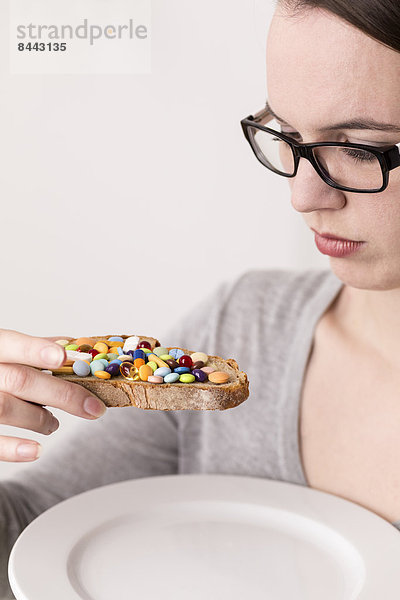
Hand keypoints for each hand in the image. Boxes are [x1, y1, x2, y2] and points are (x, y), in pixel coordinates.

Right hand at [0, 329, 106, 461]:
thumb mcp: (0, 353)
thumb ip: (29, 350)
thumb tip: (73, 345)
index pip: (10, 343)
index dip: (36, 350)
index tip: (64, 358)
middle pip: (19, 380)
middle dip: (62, 394)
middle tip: (93, 407)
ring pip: (5, 408)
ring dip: (40, 418)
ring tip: (53, 423)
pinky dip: (15, 449)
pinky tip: (37, 450)